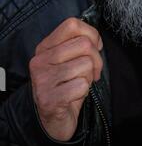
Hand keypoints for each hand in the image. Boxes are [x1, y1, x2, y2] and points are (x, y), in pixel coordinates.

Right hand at [29, 18, 102, 140]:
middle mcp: (40, 61)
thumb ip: (78, 45)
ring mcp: (43, 80)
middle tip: (93, 72)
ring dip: (89, 77)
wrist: (51, 121)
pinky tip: (74, 96)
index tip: (95, 47)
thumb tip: (96, 39)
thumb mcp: (67, 61)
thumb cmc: (65, 86)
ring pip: (86, 65)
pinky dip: (84, 91)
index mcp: (45, 47)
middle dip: (96, 60)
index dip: (91, 33)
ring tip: (79, 84)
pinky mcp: (49, 98)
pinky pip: (82, 85)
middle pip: (84, 44)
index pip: (72, 24)